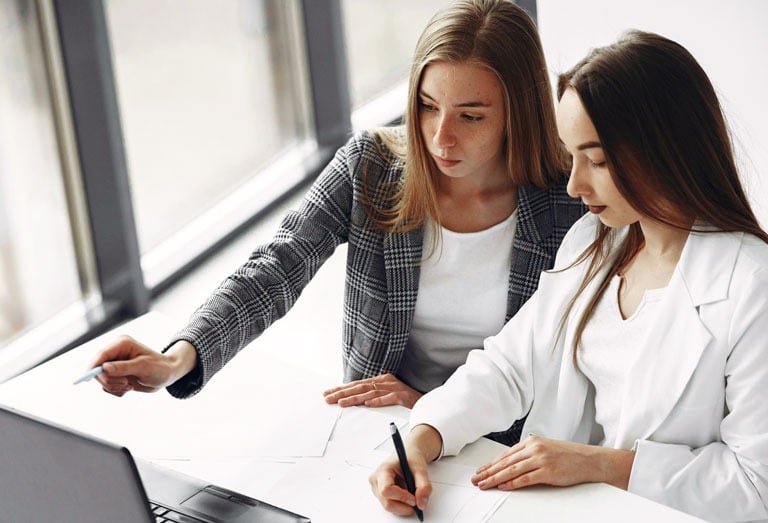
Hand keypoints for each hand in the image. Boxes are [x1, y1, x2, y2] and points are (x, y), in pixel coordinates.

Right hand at [88, 336, 196, 396]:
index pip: (101, 355)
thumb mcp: (143, 367)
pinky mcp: (116, 375)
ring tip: (130, 384)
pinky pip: (107, 387)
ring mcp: (115, 365)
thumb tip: (104, 368)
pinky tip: (129, 387)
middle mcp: (115, 353)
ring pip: (102, 380)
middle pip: (97, 369)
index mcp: (121, 344)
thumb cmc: (159, 367)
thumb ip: (123, 368)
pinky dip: (116, 390)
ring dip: (114, 387)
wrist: (167, 375)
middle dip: (110, 380)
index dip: (93, 366)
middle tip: (125, 384)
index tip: (88, 377)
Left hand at [322, 373, 422, 407]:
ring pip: (371, 392)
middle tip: (328, 398)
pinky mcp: (403, 396)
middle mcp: (386, 381)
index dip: (341, 388)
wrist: (427, 402)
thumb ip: (373, 395)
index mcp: (381, 380)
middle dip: (342, 393)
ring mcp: (395, 388)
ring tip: (342, 403)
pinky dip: (378, 401)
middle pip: (360, 387)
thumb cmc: (405, 400)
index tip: (327, 393)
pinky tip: (368, 405)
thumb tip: (354, 401)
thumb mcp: (387, 395)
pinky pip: (389, 399)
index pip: (357, 384)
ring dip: (355, 398)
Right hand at [369, 425, 437, 516]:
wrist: (408, 455)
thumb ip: (424, 486)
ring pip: (389, 507)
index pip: (387, 490)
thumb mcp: (421, 469)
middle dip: (404, 506)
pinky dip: (401, 505)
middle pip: (387, 503)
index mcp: (383, 470)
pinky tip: (406, 495)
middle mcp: (376, 480)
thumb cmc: (411, 458)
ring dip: (403, 506)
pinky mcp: (380, 495)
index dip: (401, 497)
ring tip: (411, 494)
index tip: (414, 499)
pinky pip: (391, 506)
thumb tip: (421, 504)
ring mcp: (376, 489)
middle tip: (417, 503)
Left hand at [471, 435, 634, 490]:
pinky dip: (512, 483)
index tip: (480, 471)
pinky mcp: (548, 471)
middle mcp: (534, 448)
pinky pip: (525, 478)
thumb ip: (528, 454)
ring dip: (495, 478)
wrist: (589, 460)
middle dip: (488, 472)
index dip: (491, 464)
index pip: (506, 455)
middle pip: (505, 462)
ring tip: (484, 484)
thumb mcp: (545, 449)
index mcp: (532, 441)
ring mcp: (541, 459)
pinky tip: (503, 486)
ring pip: (512, 470)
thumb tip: (510, 465)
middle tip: (476, 479)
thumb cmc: (568, 456)